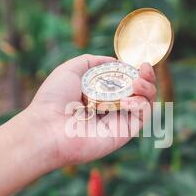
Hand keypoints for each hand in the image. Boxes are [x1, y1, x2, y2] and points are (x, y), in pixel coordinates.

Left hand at [0, 54, 155, 195]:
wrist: (47, 128)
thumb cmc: (53, 99)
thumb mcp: (70, 69)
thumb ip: (92, 62)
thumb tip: (115, 61)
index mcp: (99, 94)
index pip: (125, 82)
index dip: (135, 72)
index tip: (138, 62)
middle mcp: (110, 107)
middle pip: (140, 92)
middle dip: (147, 78)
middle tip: (145, 69)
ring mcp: (117, 121)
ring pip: (145, 104)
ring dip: (148, 90)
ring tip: (138, 83)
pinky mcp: (122, 134)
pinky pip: (141, 117)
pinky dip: (141, 105)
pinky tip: (128, 100)